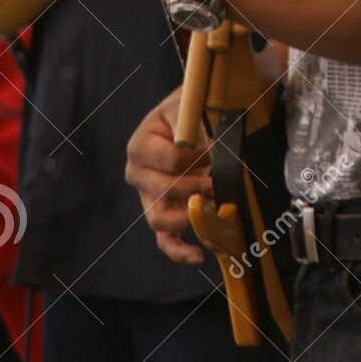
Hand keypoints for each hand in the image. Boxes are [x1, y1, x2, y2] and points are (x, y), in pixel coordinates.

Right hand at [125, 86, 211, 264]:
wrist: (195, 115)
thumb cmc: (193, 109)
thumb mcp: (191, 107)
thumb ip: (194, 126)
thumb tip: (210, 152)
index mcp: (141, 145)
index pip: (172, 161)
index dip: (200, 159)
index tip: (218, 151)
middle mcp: (138, 173)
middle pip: (167, 191)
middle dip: (199, 188)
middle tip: (222, 181)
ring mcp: (148, 196)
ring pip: (161, 219)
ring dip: (191, 217)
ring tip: (217, 208)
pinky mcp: (162, 213)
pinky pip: (165, 239)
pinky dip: (179, 250)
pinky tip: (198, 255)